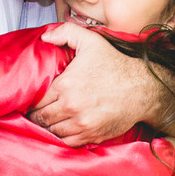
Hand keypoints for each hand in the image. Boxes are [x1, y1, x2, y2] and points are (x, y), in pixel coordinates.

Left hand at [29, 24, 167, 145]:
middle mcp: (71, 107)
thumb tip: (44, 37)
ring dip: (48, 127)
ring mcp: (82, 124)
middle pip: (41, 118)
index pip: (36, 100)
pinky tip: (63, 130)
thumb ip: (66, 32)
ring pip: (52, 131)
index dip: (32, 101)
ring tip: (49, 121)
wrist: (142, 88)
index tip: (33, 101)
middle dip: (37, 116)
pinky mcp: (92, 135)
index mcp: (66, 85)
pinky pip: (67, 142)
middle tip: (38, 112)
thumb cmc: (116, 65)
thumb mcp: (91, 41)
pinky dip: (62, 138)